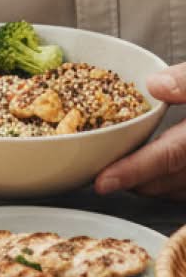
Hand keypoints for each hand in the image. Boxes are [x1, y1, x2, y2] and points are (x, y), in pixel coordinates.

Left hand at [95, 63, 185, 197]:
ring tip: (121, 173)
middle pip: (169, 181)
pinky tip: (156, 173)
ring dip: (151, 185)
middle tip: (98, 174)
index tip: (102, 182)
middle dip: (133, 181)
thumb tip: (153, 86)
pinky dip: (171, 183)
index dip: (133, 171)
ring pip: (180, 189)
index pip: (168, 157)